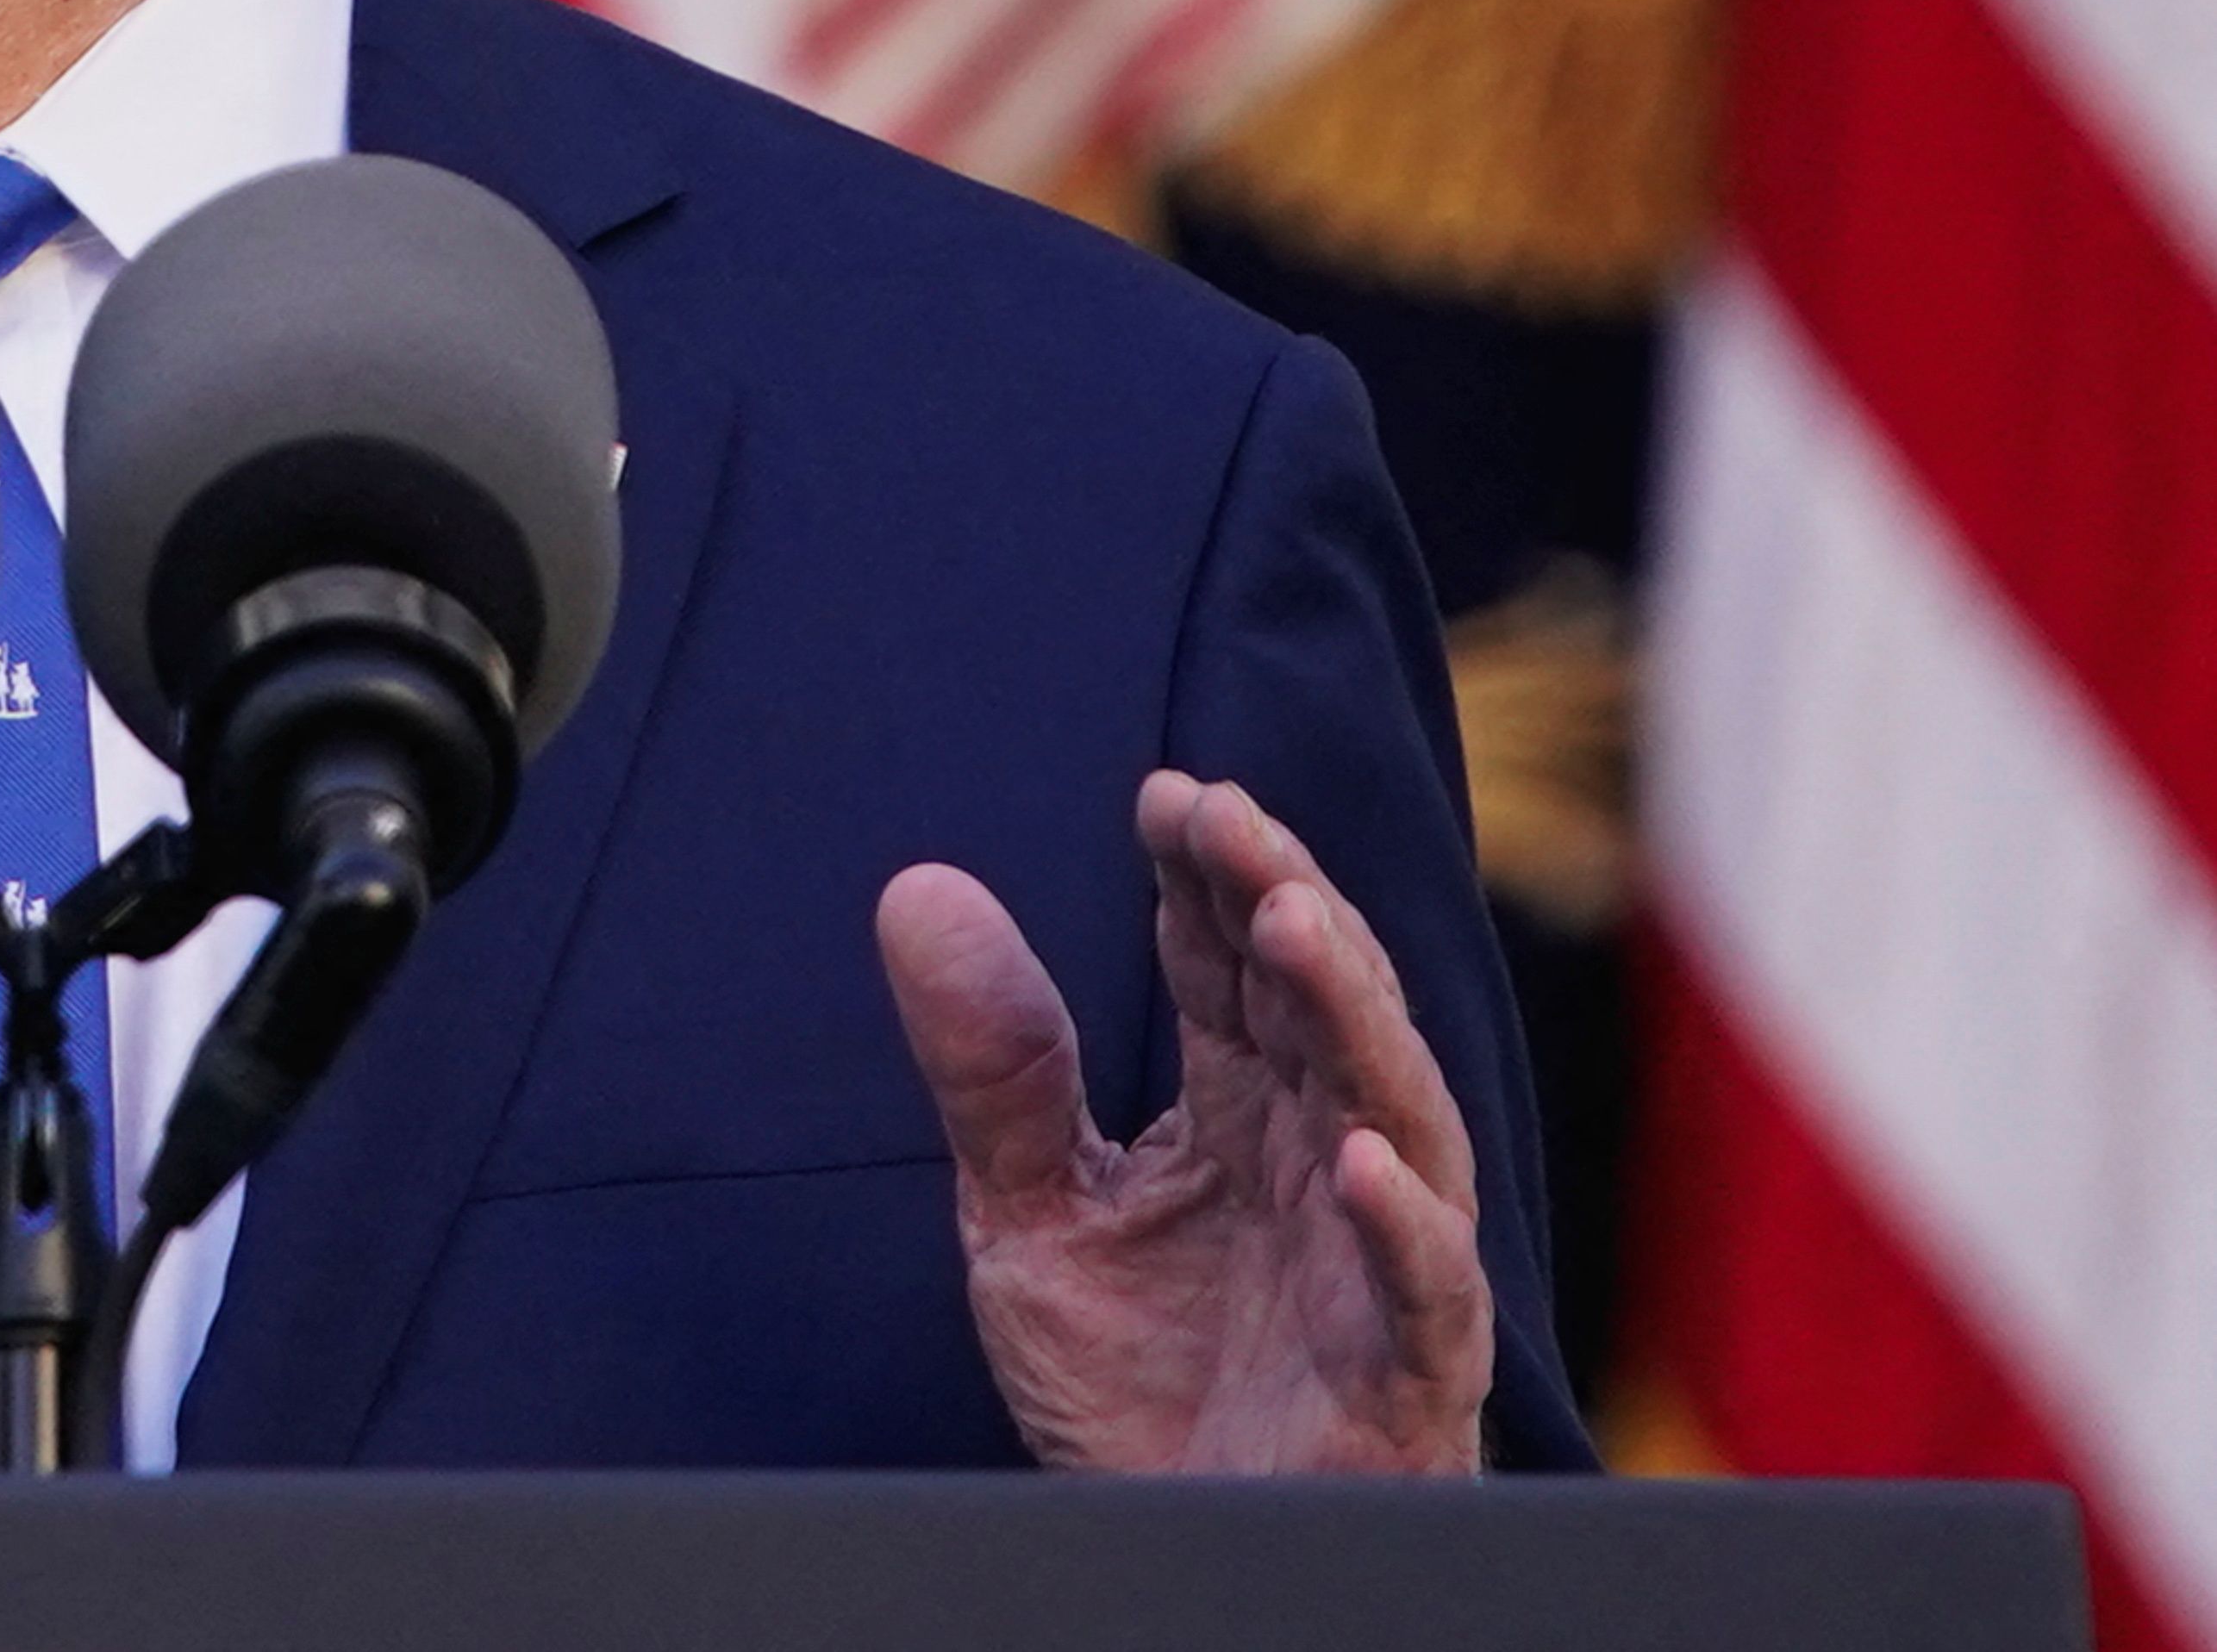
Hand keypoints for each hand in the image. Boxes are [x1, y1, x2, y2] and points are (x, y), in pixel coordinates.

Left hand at [876, 771, 1492, 1474]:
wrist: (1158, 1548)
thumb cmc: (1129, 1387)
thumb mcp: (1028, 1212)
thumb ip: (991, 1066)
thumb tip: (916, 886)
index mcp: (1244, 1118)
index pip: (1238, 971)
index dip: (1211, 880)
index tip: (1167, 795)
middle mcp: (1326, 1167)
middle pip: (1325, 1011)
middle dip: (1284, 904)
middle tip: (1226, 820)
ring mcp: (1377, 1267)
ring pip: (1397, 1116)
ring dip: (1352, 1019)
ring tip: (1292, 926)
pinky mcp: (1406, 1375)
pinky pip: (1428, 1291)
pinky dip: (1401, 1225)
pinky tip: (1352, 1158)